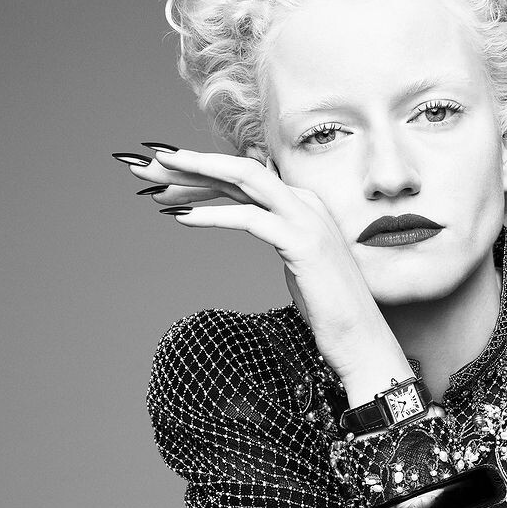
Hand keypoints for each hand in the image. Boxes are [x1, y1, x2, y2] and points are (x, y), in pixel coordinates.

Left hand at [119, 144, 401, 377]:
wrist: (363, 343)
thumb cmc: (330, 311)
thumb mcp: (296, 263)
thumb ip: (276, 233)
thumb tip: (248, 217)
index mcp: (303, 205)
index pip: (243, 178)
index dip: (199, 172)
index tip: (161, 175)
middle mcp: (306, 203)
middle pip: (237, 170)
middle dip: (187, 165)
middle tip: (143, 165)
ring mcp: (308, 220)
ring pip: (242, 180)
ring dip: (192, 178)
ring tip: (152, 182)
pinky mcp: (303, 243)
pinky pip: (248, 217)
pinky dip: (211, 213)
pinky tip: (179, 216)